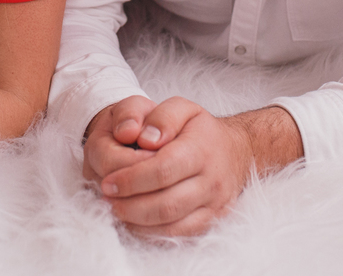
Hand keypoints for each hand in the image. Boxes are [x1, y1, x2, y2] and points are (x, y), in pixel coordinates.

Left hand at [96, 97, 250, 237]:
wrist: (235, 151)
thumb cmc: (199, 129)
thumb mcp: (181, 107)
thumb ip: (161, 116)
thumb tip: (143, 138)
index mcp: (201, 149)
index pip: (163, 170)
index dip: (131, 179)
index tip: (107, 181)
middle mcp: (212, 180)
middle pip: (166, 203)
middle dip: (129, 205)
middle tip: (106, 198)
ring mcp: (214, 204)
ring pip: (172, 224)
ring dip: (137, 221)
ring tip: (114, 209)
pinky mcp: (212, 220)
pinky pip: (180, 235)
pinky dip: (152, 232)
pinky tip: (133, 221)